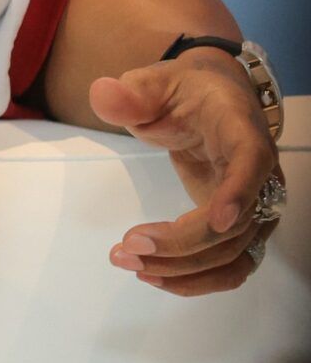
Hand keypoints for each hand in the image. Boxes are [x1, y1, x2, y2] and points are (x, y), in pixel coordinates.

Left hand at [90, 47, 282, 295]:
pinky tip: (155, 276)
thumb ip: (130, 93)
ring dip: (184, 269)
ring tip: (129, 262)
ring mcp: (255, 207)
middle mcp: (260, 176)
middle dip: (182, 244)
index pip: (252, 164)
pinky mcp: (241, 228)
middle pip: (236, 225)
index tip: (216, 219)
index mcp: (241, 132)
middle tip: (127, 247)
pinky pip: (230, 266)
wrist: (210, 101)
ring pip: (233, 254)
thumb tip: (102, 95)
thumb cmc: (182, 92)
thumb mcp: (152, 83)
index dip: (238, 193)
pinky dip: (197, 279)